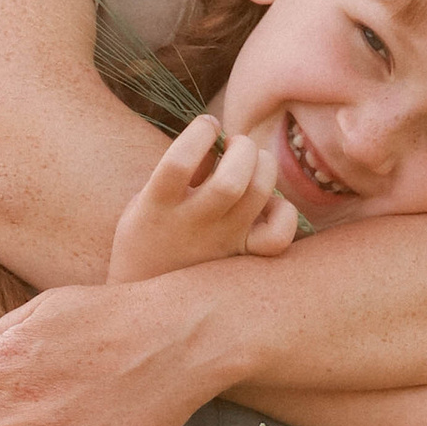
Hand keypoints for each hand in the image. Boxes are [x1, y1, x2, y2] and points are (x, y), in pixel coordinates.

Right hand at [108, 117, 301, 284]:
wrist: (146, 301)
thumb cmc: (149, 232)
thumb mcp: (144, 198)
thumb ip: (179, 169)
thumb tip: (219, 136)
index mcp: (156, 206)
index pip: (179, 163)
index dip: (199, 132)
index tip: (206, 125)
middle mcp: (192, 226)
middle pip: (232, 180)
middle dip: (242, 147)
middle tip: (235, 145)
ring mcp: (222, 243)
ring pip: (259, 193)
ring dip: (263, 165)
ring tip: (251, 163)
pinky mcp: (244, 256)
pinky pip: (279, 235)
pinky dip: (282, 210)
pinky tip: (265, 203)